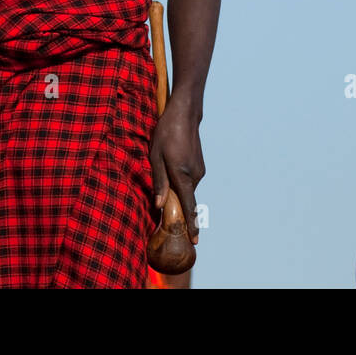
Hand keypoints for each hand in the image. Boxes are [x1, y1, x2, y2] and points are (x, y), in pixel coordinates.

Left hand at [149, 98, 203, 242]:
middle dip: (175, 205)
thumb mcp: (155, 156)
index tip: (194, 240)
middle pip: (185, 198)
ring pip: (186, 188)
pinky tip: (171, 166)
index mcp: (182, 174)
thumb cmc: (166, 133)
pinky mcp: (200, 166)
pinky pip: (189, 180)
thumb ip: (159, 182)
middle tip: (160, 201)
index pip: (189, 205)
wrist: (185, 114)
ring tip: (164, 169)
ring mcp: (200, 170)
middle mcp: (195, 175)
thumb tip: (159, 206)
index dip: (191, 224)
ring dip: (176, 189)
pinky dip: (181, 182)